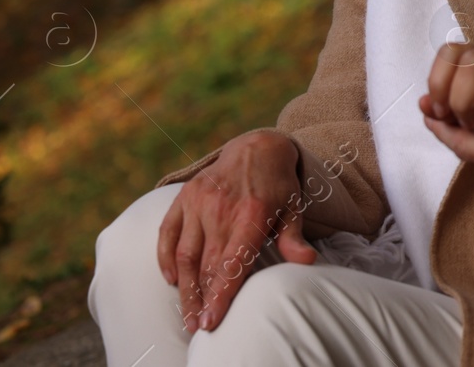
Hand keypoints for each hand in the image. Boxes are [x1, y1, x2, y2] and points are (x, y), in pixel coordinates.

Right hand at [155, 130, 315, 332]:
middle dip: (201, 300)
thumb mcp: (294, 207)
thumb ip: (294, 236)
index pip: (232, 262)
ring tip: (186, 314)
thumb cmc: (279, 185)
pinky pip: (167, 232)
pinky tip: (171, 280)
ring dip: (184, 287)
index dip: (220, 294)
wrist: (258, 146)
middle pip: (207, 265)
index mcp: (252, 213)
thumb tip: (307, 260)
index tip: (211, 321)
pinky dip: (165, 258)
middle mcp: (221, 207)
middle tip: (198, 326)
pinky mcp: (184, 197)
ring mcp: (199, 201)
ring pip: (185, 254)